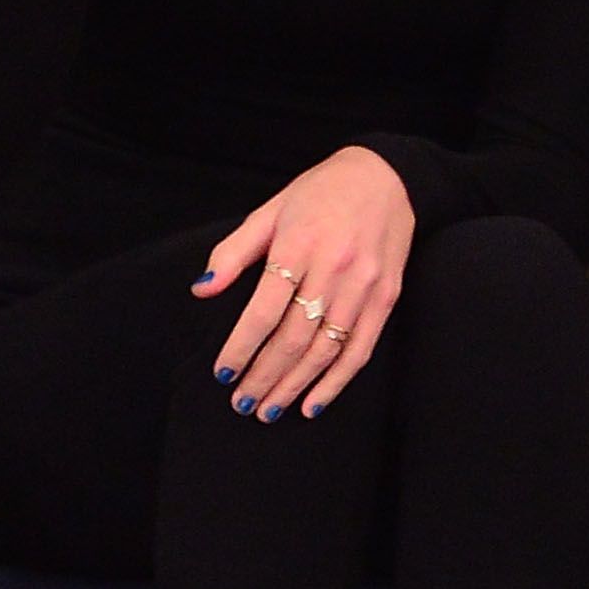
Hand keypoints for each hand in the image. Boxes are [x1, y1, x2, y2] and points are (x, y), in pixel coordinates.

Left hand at [192, 146, 414, 418]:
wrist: (386, 177)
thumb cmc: (318, 194)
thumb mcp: (269, 212)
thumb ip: (232, 253)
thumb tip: (201, 290)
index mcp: (298, 245)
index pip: (263, 312)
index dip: (241, 348)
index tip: (223, 374)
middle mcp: (334, 269)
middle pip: (293, 338)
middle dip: (263, 377)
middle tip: (241, 405)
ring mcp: (364, 286)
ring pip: (325, 350)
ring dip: (294, 386)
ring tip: (269, 410)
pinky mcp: (386, 298)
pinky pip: (360, 350)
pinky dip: (336, 382)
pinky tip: (312, 404)